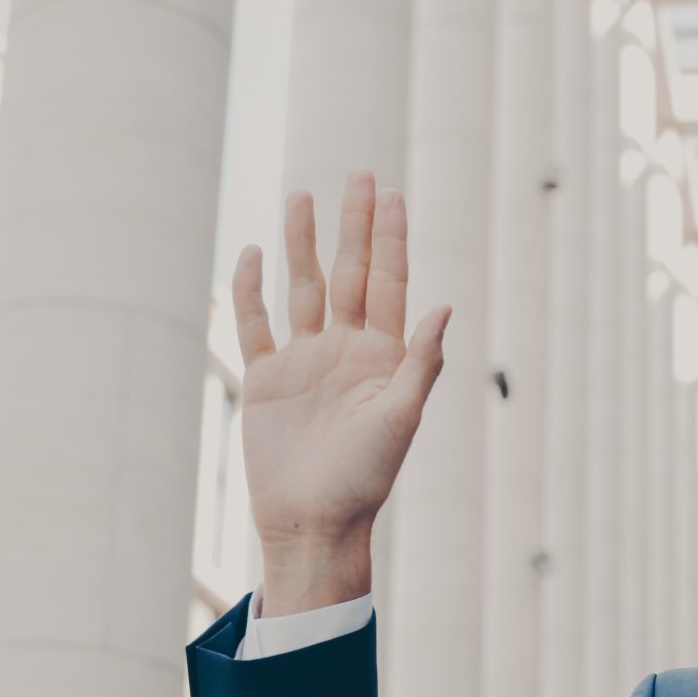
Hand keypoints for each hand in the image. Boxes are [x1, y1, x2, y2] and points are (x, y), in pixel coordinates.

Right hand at [233, 172, 449, 599]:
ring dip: (302, 244)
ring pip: (302, 288)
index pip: (389, 283)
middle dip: (354, 226)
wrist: (314, 522)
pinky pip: (255, 325)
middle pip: (349, 273)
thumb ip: (421, 361)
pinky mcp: (265, 381)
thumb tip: (445, 306)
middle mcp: (344, 351)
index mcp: (383, 357)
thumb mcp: (401, 418)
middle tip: (360, 174)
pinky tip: (255, 253)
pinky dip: (252, 290)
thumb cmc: (366, 479)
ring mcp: (303, 362)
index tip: (392, 194)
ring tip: (300, 195)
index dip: (390, 239)